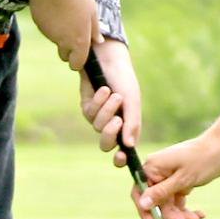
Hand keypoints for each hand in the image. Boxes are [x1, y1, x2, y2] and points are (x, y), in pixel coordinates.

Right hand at [25, 0, 99, 69]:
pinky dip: (51, 25)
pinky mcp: (40, 26)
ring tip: (67, 15)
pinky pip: (47, 30)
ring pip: (56, 41)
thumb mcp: (92, 11)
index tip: (81, 52)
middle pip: (64, 56)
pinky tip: (56, 10)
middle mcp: (63, 42)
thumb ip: (95, 29)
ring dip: (61, 35)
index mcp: (79, 41)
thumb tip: (99, 41)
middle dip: (69, 50)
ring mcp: (49, 35)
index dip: (79, 61)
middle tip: (74, 33)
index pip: (77, 64)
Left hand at [80, 38, 140, 156]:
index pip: (124, 150)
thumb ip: (132, 123)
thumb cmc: (125, 80)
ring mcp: (99, 117)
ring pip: (98, 127)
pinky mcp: (87, 107)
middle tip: (117, 120)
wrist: (109, 59)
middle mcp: (113, 125)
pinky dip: (98, 101)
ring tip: (114, 94)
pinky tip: (103, 89)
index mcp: (128, 127)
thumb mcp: (132, 101)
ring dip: (106, 111)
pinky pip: (90, 113)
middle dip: (110, 133)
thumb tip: (129, 145)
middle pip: (106, 144)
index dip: (121, 159)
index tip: (121, 157)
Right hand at [131, 130, 219, 218]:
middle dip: (170, 214)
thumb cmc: (203, 159)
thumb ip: (161, 193)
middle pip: (157, 200)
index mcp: (153, 167)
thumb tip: (142, 204)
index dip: (145, 210)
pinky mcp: (180, 180)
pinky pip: (178, 198)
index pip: (140, 192)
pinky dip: (187, 207)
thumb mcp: (182, 179)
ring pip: (169, 202)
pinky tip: (200, 214)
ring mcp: (170, 176)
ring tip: (196, 218)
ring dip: (181, 213)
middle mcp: (158, 171)